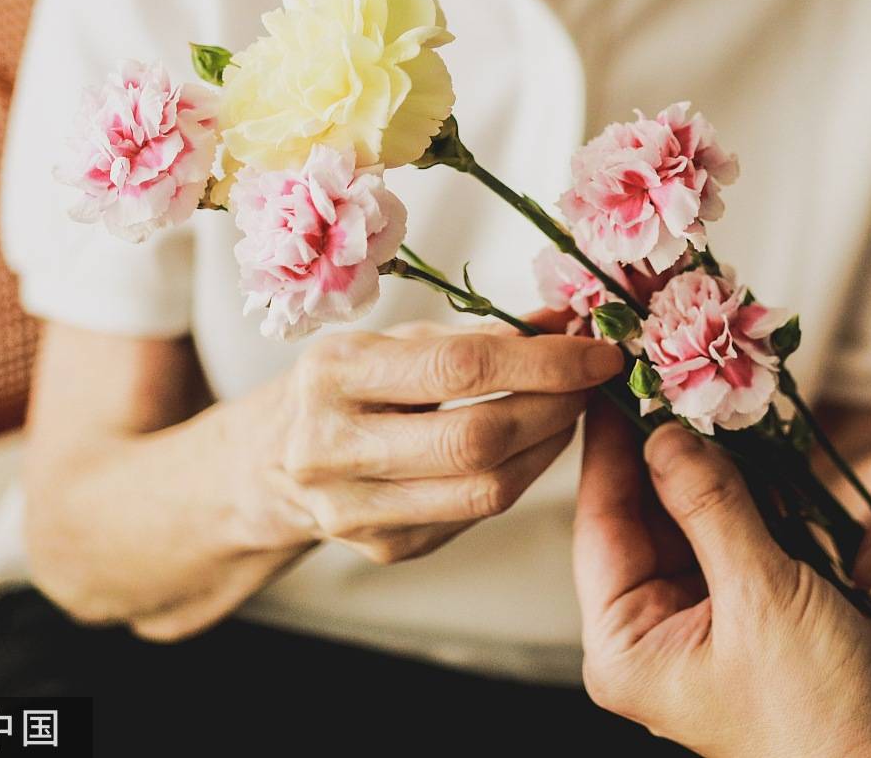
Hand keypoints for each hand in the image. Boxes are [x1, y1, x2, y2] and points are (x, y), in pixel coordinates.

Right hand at [238, 319, 620, 563]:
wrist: (273, 461)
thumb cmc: (347, 385)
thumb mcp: (395, 340)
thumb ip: (479, 333)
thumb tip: (566, 323)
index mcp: (333, 374)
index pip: (458, 368)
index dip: (542, 362)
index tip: (597, 351)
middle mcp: (333, 448)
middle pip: (476, 439)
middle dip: (554, 407)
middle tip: (592, 382)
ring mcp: (356, 511)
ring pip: (486, 489)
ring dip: (548, 446)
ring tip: (571, 409)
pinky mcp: (385, 548)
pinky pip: (477, 515)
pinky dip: (521, 475)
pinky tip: (535, 445)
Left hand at [574, 401, 870, 757]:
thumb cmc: (818, 714)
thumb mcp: (760, 599)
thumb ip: (712, 507)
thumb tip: (664, 435)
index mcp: (628, 642)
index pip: (602, 521)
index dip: (609, 445)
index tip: (612, 375)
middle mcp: (658, 626)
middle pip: (645, 511)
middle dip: (661, 442)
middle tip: (668, 362)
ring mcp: (711, 613)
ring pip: (696, 511)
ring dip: (710, 455)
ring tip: (706, 381)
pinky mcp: (763, 601)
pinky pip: (742, 526)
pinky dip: (751, 483)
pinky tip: (753, 432)